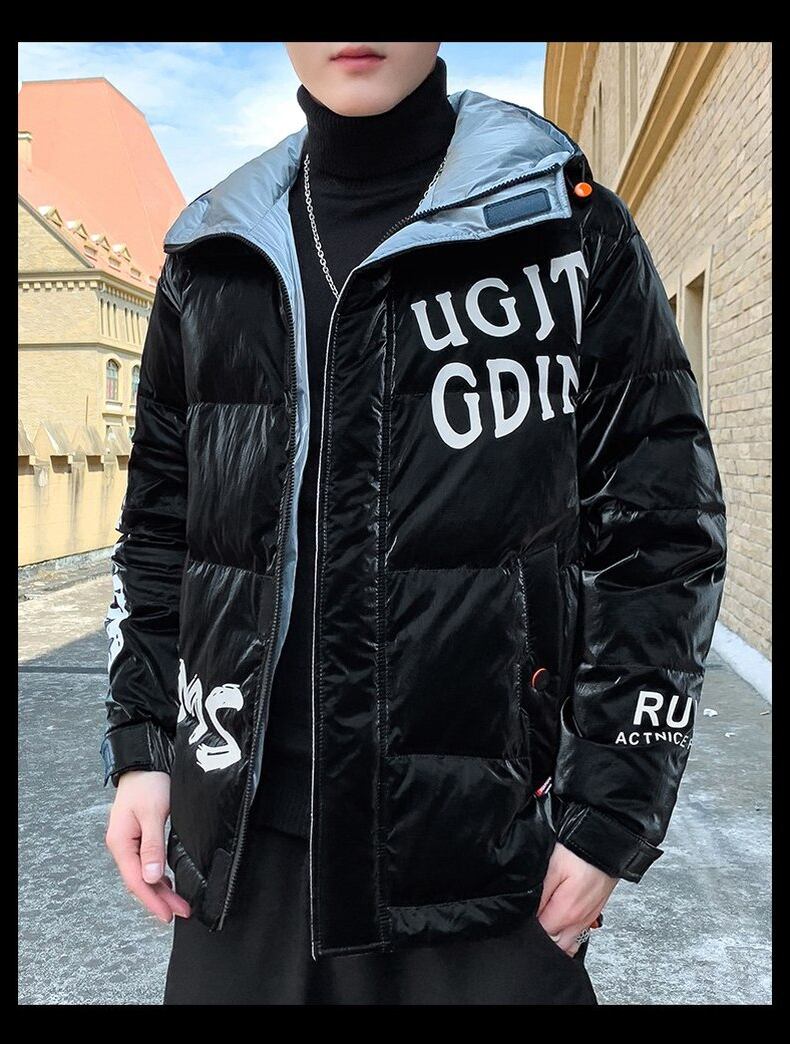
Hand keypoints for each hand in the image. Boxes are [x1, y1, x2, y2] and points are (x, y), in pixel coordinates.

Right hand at [105, 770, 190, 923]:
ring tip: (178, 904)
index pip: (135, 880)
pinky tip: (168, 884)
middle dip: (159, 899)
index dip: (151, 900)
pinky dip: (158, 877)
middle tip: (180, 912)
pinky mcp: (138, 837)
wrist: (144, 762)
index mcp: (120, 842)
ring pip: (143, 874)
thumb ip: (152, 845)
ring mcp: (129, 842)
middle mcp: (121, 846)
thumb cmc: (148, 783)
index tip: (168, 914)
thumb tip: (151, 877)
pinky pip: (146, 864)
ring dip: (160, 890)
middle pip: (139, 881)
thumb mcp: (153, 813)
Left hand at [538, 841, 615, 955]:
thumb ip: (538, 895)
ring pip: (568, 944)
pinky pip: (577, 935)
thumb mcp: (552, 867)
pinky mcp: (593, 913)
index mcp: (567, 913)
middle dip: (541, 938)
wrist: (606, 843)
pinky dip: (566, 935)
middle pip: (555, 946)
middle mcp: (580, 921)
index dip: (528, 929)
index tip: (521, 917)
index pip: (542, 936)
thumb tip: (527, 915)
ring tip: (543, 920)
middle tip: (529, 919)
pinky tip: (557, 922)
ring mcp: (588, 919)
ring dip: (554, 939)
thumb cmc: (579, 851)